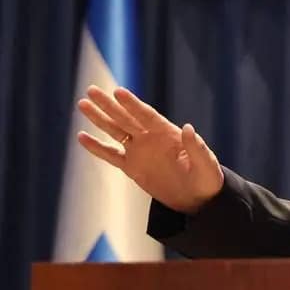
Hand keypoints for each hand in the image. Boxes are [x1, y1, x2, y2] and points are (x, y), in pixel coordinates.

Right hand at [76, 86, 223, 214]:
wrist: (199, 198)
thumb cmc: (207, 179)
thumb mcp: (206, 164)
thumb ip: (197, 147)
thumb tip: (189, 127)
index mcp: (169, 133)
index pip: (147, 115)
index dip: (132, 104)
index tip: (118, 92)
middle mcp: (151, 138)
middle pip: (126, 118)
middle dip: (109, 105)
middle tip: (91, 90)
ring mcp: (140, 151)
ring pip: (115, 131)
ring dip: (99, 119)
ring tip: (82, 104)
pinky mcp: (132, 168)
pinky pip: (111, 155)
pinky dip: (96, 147)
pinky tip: (81, 137)